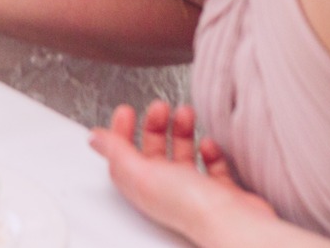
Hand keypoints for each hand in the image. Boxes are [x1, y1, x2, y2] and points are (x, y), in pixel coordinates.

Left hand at [90, 101, 274, 243]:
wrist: (235, 223)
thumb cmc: (191, 205)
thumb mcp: (142, 172)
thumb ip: (117, 153)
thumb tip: (94, 139)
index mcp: (143, 188)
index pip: (123, 157)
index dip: (121, 132)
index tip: (126, 111)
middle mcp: (167, 191)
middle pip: (153, 153)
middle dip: (154, 126)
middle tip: (160, 106)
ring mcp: (195, 192)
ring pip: (183, 156)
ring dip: (182, 132)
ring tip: (186, 113)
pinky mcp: (221, 193)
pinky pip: (212, 167)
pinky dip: (210, 151)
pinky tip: (209, 142)